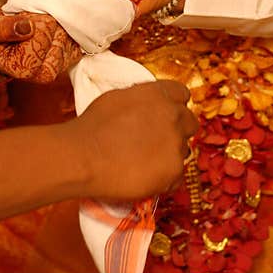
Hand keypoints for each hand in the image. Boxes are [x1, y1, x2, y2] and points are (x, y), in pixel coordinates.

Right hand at [0, 5, 82, 83]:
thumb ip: (4, 28)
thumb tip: (27, 27)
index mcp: (26, 70)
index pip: (42, 33)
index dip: (32, 22)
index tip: (18, 24)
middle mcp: (45, 73)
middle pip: (56, 32)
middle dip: (42, 22)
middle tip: (25, 26)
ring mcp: (59, 66)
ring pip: (66, 31)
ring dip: (52, 24)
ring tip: (34, 29)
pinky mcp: (69, 57)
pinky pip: (75, 34)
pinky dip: (63, 27)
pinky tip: (47, 31)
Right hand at [70, 80, 197, 200]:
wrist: (83, 157)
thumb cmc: (91, 127)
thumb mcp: (117, 98)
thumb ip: (142, 98)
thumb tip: (148, 106)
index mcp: (159, 94)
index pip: (182, 94)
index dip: (173, 105)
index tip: (165, 115)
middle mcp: (173, 116)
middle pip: (190, 122)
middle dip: (177, 129)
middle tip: (156, 141)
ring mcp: (176, 145)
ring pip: (183, 150)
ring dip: (169, 154)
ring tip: (143, 162)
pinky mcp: (173, 171)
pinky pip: (177, 175)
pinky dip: (164, 178)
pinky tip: (144, 176)